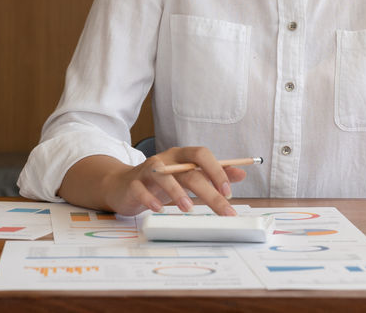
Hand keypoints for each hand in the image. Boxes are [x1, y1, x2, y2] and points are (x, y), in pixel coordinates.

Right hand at [101, 146, 246, 216]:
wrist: (124, 185)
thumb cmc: (161, 182)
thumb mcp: (188, 176)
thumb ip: (213, 175)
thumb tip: (241, 173)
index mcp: (182, 156)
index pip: (202, 155)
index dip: (217, 171)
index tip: (229, 191)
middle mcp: (166, 159)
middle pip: (189, 172)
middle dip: (209, 192)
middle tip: (224, 211)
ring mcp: (148, 170)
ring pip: (163, 175)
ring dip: (177, 192)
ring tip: (188, 208)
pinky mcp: (133, 184)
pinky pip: (141, 189)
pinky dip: (150, 199)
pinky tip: (159, 209)